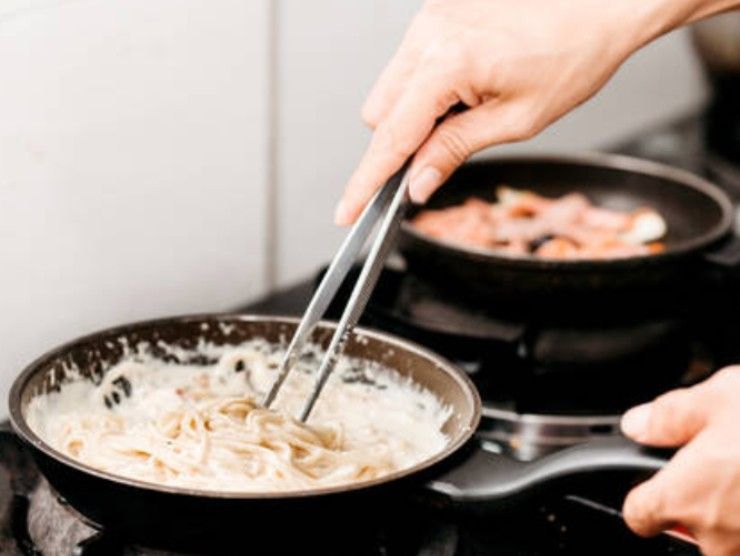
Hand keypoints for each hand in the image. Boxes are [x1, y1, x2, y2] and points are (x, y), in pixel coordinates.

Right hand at [335, 0, 734, 224]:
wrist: (600, 5)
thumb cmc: (573, 56)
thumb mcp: (516, 121)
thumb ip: (455, 151)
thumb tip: (417, 183)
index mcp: (448, 62)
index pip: (391, 136)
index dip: (367, 180)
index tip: (348, 210)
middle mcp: (429, 34)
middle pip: (378, 113)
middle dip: (399, 143)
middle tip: (444, 149)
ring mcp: (429, 20)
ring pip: (389, 90)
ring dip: (412, 114)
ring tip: (466, 109)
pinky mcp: (435, 15)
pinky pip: (408, 66)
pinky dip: (424, 89)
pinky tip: (464, 87)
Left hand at [621, 366, 739, 555]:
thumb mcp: (719, 397)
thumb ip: (671, 415)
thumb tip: (636, 424)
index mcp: (686, 496)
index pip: (637, 515)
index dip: (639, 501)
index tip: (647, 492)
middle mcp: (720, 536)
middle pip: (690, 533)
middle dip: (700, 507)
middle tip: (720, 470)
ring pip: (731, 540)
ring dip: (735, 515)